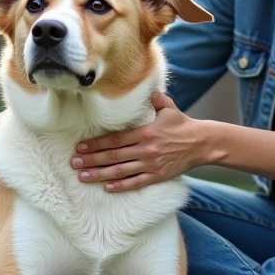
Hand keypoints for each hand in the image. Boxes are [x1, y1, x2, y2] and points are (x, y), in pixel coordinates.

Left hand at [70, 91, 203, 191]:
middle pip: (113, 156)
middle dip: (91, 160)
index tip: (80, 147)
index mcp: (145, 132)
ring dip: (100, 174)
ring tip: (83, 176)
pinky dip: (121, 186)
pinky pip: (136, 183)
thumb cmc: (181, 123)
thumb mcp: (167, 106)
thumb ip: (152, 97)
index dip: (96, 143)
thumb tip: (141, 86)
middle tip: (74, 163)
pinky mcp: (157, 176)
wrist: (201, 143)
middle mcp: (145, 149)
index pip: (115, 139)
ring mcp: (151, 164)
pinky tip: (107, 188)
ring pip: (120, 171)